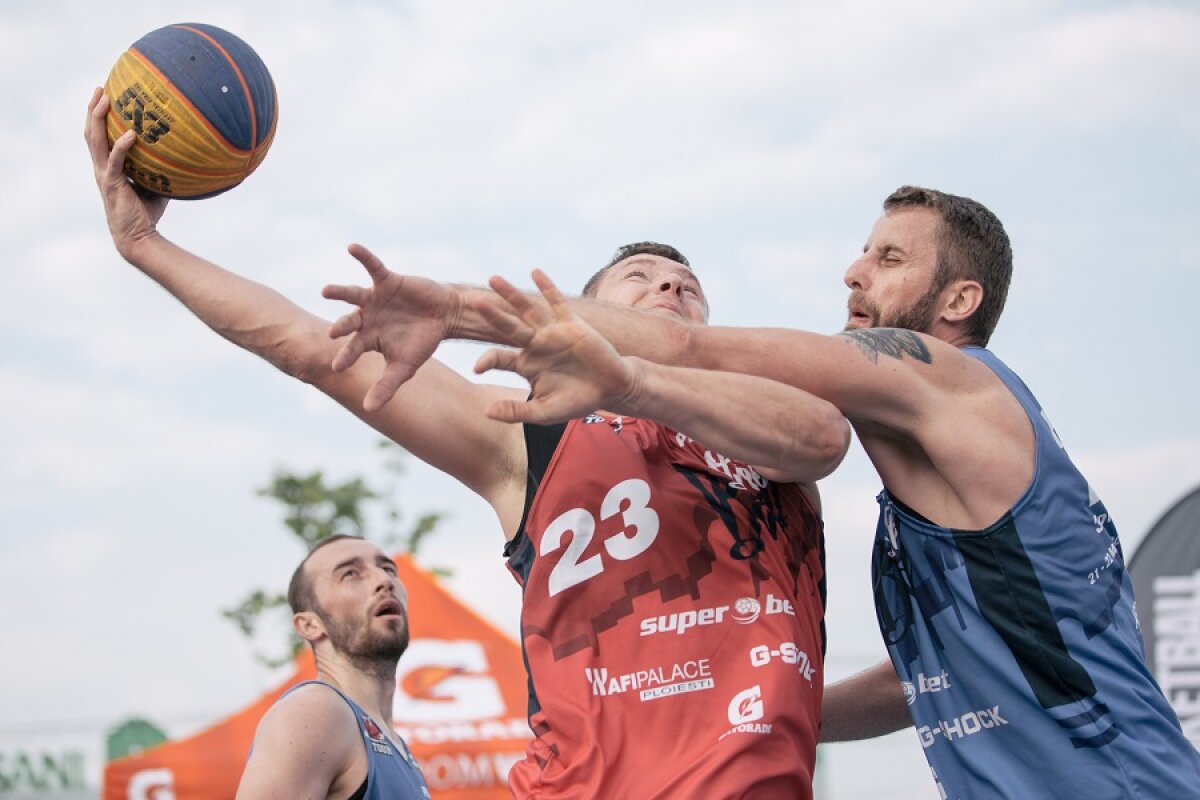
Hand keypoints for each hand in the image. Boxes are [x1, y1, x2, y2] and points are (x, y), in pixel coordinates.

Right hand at [84, 89, 167, 259]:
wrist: (139, 237)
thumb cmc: (147, 211)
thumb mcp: (155, 183)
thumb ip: (160, 167)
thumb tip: (183, 152)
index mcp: (108, 166)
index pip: (99, 137)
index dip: (98, 117)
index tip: (104, 96)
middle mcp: (101, 168)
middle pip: (91, 132)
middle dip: (93, 109)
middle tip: (100, 88)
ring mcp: (104, 175)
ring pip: (95, 141)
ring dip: (98, 118)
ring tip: (105, 99)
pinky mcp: (113, 184)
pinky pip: (116, 161)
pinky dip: (122, 146)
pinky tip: (131, 133)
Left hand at [322, 244, 462, 411]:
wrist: (445, 317)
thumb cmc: (421, 343)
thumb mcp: (404, 367)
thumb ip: (385, 386)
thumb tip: (367, 410)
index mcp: (368, 339)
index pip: (353, 349)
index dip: (346, 356)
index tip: (337, 367)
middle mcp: (367, 318)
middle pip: (349, 323)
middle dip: (341, 328)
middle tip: (332, 334)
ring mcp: (375, 298)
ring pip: (353, 295)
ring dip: (339, 292)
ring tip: (325, 291)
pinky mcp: (387, 280)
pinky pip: (373, 266)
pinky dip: (363, 256)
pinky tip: (351, 247)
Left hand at [473, 270, 638, 423]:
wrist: (610, 389)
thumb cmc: (576, 401)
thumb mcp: (544, 413)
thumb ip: (517, 412)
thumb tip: (486, 412)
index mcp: (525, 364)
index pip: (499, 357)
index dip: (488, 361)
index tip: (478, 368)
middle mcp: (535, 345)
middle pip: (508, 326)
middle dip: (492, 314)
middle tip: (474, 302)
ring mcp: (553, 332)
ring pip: (528, 309)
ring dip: (511, 294)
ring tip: (493, 279)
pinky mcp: (572, 324)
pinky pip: (557, 302)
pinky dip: (547, 287)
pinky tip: (534, 272)